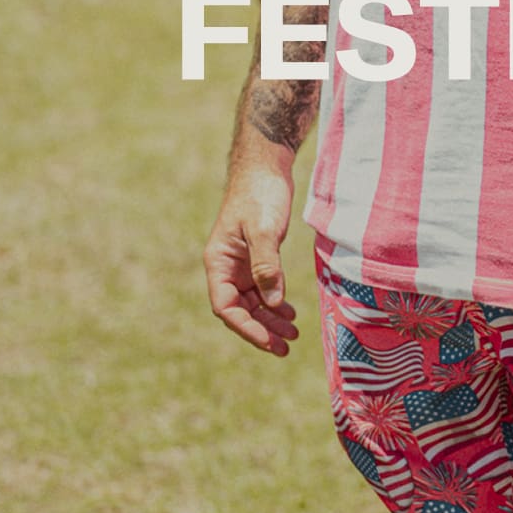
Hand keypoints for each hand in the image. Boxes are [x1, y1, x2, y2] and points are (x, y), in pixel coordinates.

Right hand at [204, 168, 299, 355]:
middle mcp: (226, 267)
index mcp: (218, 262)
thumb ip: (267, 265)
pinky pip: (262, 288)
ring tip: (293, 333)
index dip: (247, 328)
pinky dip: (275, 302)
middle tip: (287, 345)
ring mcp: (241, 263)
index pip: (226, 307)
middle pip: (240, 309)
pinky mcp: (256, 257)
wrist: (266, 167)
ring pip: (252, 302)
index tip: (270, 342)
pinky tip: (289, 312)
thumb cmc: (260, 194)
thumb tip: (273, 302)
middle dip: (262, 329)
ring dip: (270, 319)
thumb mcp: (264, 229)